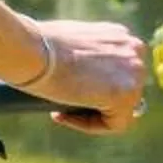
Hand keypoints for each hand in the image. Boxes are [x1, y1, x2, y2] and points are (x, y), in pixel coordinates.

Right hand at [18, 17, 150, 133]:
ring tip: (61, 112)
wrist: (28, 49)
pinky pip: (115, 124)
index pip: (119, 70)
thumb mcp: (68, 39)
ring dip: (92, 114)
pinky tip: (62, 116)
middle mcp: (134, 51)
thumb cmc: (35, 43)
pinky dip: (89, 126)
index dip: (94, 84)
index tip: (67, 87)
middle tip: (65, 103)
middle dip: (96, 99)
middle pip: (125, 89)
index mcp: (121, 36)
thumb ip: (85, 52)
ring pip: (122, 109)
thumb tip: (80, 69)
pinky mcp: (124, 97)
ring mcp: (134, 74)